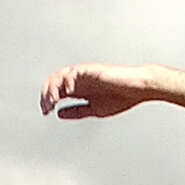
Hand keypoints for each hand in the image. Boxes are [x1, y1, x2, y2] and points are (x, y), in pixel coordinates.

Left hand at [41, 64, 159, 118]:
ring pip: (59, 76)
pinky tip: (67, 92)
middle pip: (54, 83)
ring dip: (53, 88)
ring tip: (52, 100)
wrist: (139, 88)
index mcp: (80, 89)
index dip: (48, 101)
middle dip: (46, 95)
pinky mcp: (91, 70)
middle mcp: (80, 81)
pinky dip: (67, 81)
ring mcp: (84, 74)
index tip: (46, 112)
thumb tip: (60, 114)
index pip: (57, 92)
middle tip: (45, 108)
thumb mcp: (95, 110)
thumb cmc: (122, 97)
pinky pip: (73, 72)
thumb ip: (77, 111)